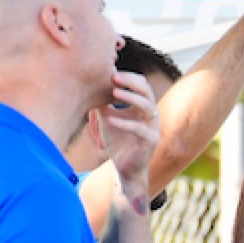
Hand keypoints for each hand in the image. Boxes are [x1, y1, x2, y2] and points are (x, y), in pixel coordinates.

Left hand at [90, 71, 158, 202]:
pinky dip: (125, 123)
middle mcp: (151, 115)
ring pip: (148, 107)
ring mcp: (153, 128)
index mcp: (143, 107)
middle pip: (147, 91)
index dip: (128, 77)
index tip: (111, 73)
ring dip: (131, 98)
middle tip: (114, 77)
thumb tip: (90, 85)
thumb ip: (103, 103)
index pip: (142, 85)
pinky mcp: (151, 142)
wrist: (125, 169)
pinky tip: (111, 119)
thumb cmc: (117, 143)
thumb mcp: (107, 118)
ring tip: (114, 92)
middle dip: (131, 82)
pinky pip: (140, 129)